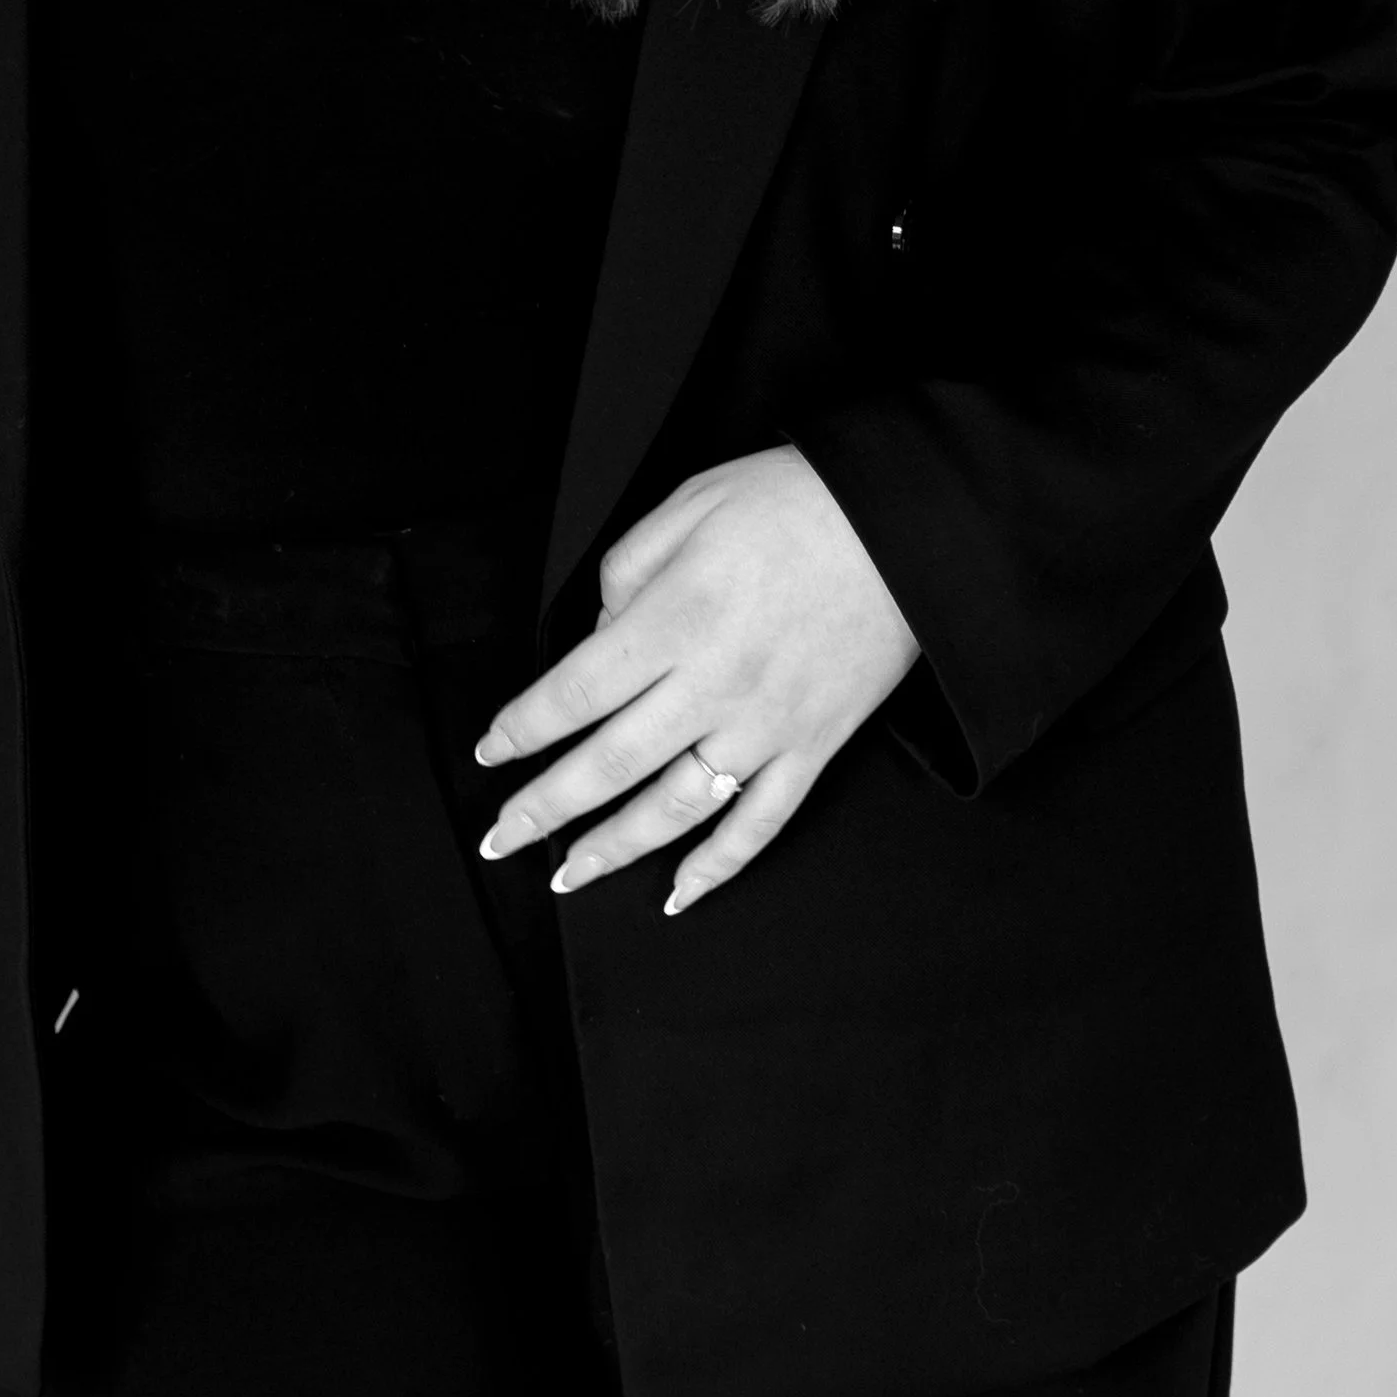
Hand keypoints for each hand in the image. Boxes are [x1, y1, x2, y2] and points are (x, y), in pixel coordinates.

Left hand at [473, 448, 920, 914]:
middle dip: (544, 808)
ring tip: (569, 875)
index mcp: (674, 620)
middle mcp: (713, 685)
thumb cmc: (794, 502)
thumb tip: (597, 635)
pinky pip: (760, 825)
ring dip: (614, 850)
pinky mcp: (814, 747)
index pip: (575, 691)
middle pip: (609, 763)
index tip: (490, 751)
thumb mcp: (690, 503)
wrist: (906, 525)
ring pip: (675, 809)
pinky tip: (679, 895)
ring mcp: (766, 726)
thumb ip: (626, 570)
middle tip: (499, 837)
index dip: (524, 728)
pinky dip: (718, 868)